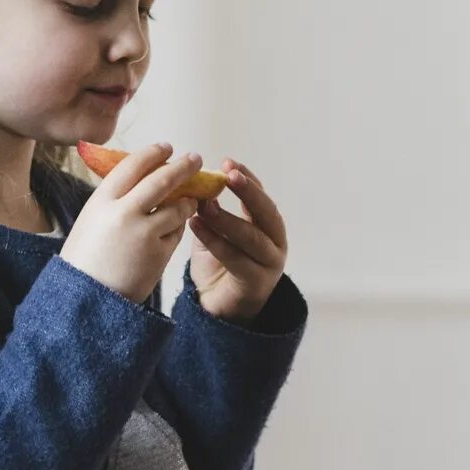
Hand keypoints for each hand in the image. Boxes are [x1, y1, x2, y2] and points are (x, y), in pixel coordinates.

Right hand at [59, 142, 203, 303]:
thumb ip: (114, 199)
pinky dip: (179, 228)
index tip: (166, 148)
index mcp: (102, 200)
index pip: (132, 165)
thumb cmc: (86, 258)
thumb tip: (142, 177)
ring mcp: (143, 234)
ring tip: (191, 200)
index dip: (152, 154)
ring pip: (177, 208)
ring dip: (187, 201)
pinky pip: (177, 233)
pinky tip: (176, 228)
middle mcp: (123, 213)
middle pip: (162, 180)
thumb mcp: (91, 219)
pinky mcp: (158, 254)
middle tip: (196, 159)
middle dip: (183, 167)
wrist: (86, 297)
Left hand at [188, 162, 287, 321]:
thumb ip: (210, 211)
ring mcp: (270, 264)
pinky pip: (236, 259)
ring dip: (226, 218)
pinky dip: (216, 241)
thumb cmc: (218, 265)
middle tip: (228, 175)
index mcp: (268, 226)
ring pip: (251, 237)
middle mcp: (275, 242)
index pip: (261, 196)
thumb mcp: (213, 232)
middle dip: (248, 192)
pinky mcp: (256, 283)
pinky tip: (196, 226)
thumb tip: (194, 182)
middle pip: (267, 212)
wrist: (217, 308)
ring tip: (204, 204)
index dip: (247, 178)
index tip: (228, 161)